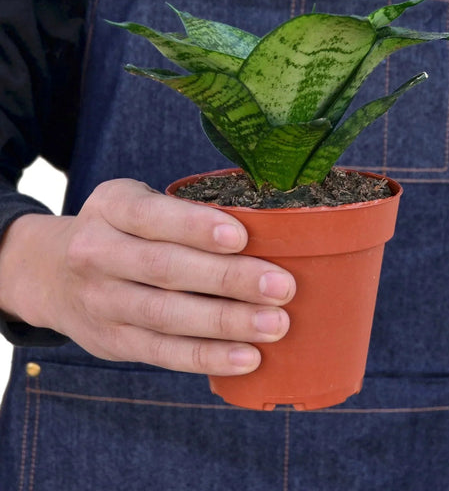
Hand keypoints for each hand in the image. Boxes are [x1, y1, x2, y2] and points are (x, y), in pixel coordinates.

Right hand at [0, 179, 294, 374]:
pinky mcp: (112, 341)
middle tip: (281, 286)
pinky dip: (207, 357)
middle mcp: (97, 253)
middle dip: (228, 278)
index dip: (195, 226)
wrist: (52, 274)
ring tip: (276, 324)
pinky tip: (247, 357)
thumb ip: (183, 213)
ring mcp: (102, 302)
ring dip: (226, 322)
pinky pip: (163, 353)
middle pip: (165, 268)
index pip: (152, 215)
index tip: (241, 236)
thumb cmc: (122, 232)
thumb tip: (268, 227)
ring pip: (167, 315)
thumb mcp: (137, 205)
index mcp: (111, 207)